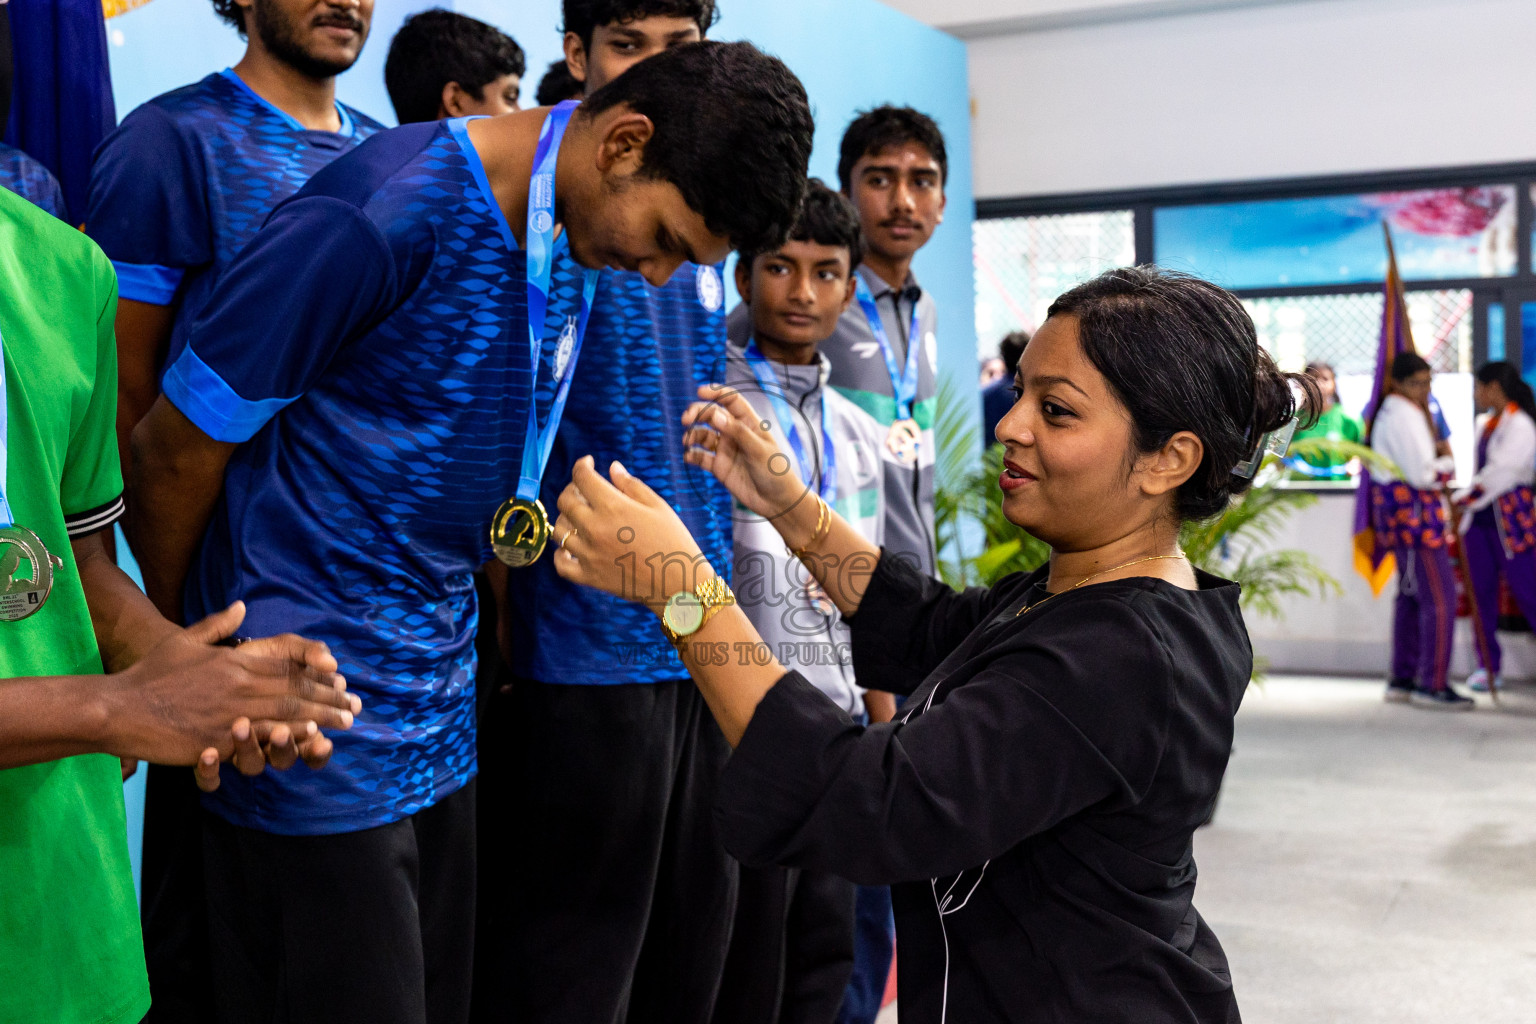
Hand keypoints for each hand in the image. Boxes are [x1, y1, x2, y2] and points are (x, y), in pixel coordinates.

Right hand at [104, 602, 358, 790]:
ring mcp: (230, 710)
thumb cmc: (149, 676)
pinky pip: (264, 737)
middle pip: (296, 687)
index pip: (286, 660)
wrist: (118, 708)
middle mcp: (238, 681)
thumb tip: (241, 606)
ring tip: (346, 723)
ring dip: (322, 717)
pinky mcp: (219, 737)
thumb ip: (217, 626)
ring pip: (288, 712)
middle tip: (355, 704)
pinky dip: (290, 737)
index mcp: (233, 659)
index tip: (337, 673)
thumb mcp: (184, 641)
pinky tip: (311, 739)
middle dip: (330, 695)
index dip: (316, 666)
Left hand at [551, 456, 712, 612]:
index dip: (582, 465)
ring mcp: (589, 555)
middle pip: (565, 501)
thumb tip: (612, 467)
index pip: (582, 478)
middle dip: (572, 488)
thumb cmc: (673, 540)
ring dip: (566, 518)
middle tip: (584, 489)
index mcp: (613, 507)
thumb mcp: (657, 506)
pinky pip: (561, 564)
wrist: (679, 583)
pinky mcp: (590, 577)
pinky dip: (561, 554)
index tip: (588, 463)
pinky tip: (571, 547)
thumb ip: (630, 484)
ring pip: (559, 530)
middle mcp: (595, 529)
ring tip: (581, 517)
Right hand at [682, 384, 816, 524]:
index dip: (716, 392)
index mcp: (749, 423)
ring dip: (692, 435)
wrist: (777, 501)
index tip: (700, 391)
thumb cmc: (775, 472)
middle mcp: (735, 433)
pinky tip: (689, 456)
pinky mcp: (719, 466)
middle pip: (712, 415)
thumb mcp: (759, 449)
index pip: (731, 400)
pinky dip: (692, 455)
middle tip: (686, 419)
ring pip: (703, 435)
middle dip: (697, 413)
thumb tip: (716, 415)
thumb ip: (737, 432)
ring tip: (687, 442)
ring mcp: (726, 449)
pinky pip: (701, 457)